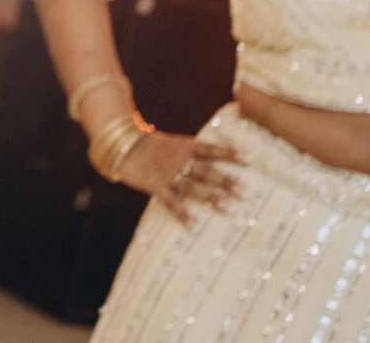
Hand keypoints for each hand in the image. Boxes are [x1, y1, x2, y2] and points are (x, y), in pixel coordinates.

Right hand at [116, 130, 244, 226]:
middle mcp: (179, 160)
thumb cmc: (148, 147)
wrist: (120, 145)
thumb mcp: (170, 144)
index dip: (229, 153)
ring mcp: (168, 173)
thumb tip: (211, 163)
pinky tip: (195, 226)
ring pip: (193, 187)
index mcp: (183, 147)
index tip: (249, 158)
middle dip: (226, 181)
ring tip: (230, 209)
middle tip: (245, 192)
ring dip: (212, 198)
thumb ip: (188, 154)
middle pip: (207, 171)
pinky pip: (171, 202)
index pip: (210, 149)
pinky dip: (183, 214)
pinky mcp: (155, 186)